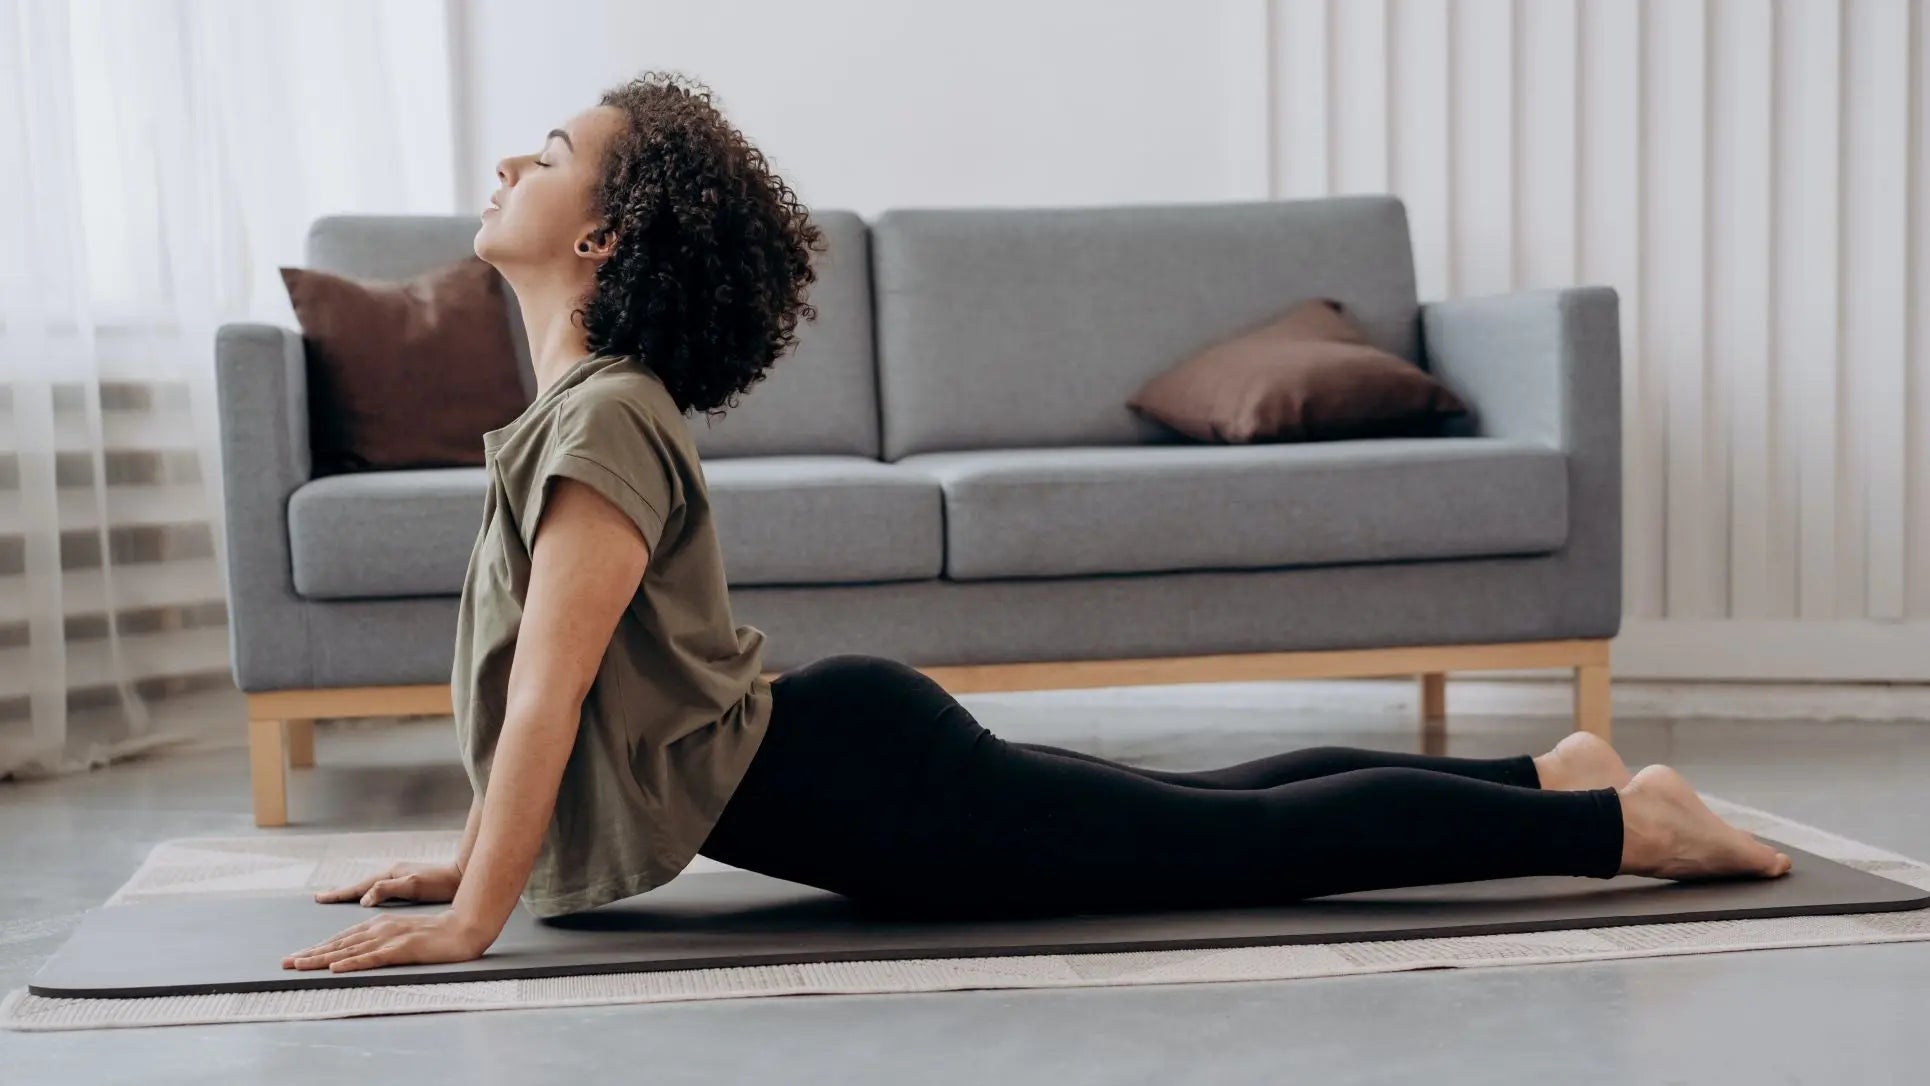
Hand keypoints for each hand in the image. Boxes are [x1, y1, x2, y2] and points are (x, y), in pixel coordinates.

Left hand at [282, 911, 490, 972]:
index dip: (317, 948)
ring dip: (322, 958)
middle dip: (310, 953)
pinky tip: (337, 967)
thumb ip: (383, 942)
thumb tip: (360, 953)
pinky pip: (373, 958)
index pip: (342, 938)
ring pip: (349, 950)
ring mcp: (390, 938)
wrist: (464, 929)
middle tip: (285, 963)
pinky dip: (353, 962)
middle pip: (339, 943)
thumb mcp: (404, 935)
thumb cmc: (437, 935)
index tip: (297, 957)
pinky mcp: (402, 949)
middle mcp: (380, 928)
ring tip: (300, 965)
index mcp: (380, 924)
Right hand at [315, 861, 461, 906]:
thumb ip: (387, 889)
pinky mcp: (406, 884)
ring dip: (352, 893)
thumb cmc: (440, 883)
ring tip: (337, 898)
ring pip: (368, 887)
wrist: (461, 876)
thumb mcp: (413, 886)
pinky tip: (366, 900)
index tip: (319, 898)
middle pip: (359, 885)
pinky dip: (367, 894)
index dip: (339, 895)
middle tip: (320, 898)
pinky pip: (379, 890)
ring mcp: (398, 878)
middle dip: (340, 893)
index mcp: (389, 875)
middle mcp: (390, 874)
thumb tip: (363, 899)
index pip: (358, 887)